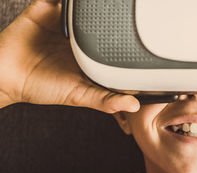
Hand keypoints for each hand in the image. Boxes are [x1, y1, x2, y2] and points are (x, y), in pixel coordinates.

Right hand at [0, 0, 138, 112]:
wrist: (6, 74)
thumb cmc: (43, 87)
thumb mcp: (80, 96)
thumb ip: (106, 100)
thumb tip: (134, 106)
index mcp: (93, 56)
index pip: (118, 46)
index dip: (132, 43)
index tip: (149, 42)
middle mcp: (83, 38)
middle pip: (106, 22)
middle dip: (117, 16)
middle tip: (135, 11)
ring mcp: (67, 22)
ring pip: (88, 7)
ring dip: (96, 5)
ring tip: (113, 2)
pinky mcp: (50, 7)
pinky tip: (80, 2)